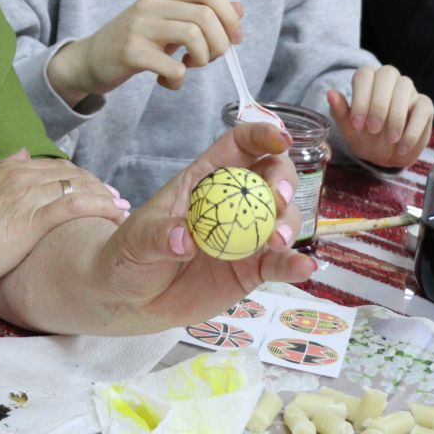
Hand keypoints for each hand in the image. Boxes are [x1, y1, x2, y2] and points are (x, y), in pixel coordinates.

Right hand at [0, 150, 128, 293]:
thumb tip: (20, 154)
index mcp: (4, 169)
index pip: (52, 166)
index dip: (76, 178)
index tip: (92, 188)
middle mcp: (18, 175)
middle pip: (70, 174)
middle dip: (96, 185)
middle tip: (116, 198)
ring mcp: (26, 196)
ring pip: (78, 187)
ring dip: (104, 196)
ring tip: (122, 208)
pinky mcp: (31, 219)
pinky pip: (76, 207)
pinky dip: (100, 208)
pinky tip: (116, 217)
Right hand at [47, 0, 242, 104]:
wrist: (89, 59)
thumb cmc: (135, 42)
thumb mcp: (168, 21)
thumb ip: (202, 13)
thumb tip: (239, 9)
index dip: (230, 16)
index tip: (233, 39)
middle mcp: (151, 3)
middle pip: (206, 15)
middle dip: (219, 43)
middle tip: (208, 58)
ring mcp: (140, 26)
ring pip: (194, 36)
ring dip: (202, 59)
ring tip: (188, 66)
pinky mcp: (131, 52)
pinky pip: (173, 67)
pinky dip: (179, 80)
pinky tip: (168, 81)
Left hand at [85, 122, 315, 329]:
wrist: (130, 298)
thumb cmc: (129, 254)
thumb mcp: (136, 240)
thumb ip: (158, 236)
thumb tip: (183, 239)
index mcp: (204, 179)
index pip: (238, 146)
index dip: (261, 136)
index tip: (280, 139)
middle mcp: (232, 202)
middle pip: (270, 176)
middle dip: (282, 179)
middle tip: (277, 198)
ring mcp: (245, 236)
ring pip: (281, 217)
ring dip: (288, 223)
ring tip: (279, 241)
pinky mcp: (250, 270)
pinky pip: (277, 263)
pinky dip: (293, 264)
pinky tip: (303, 267)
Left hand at [326, 67, 433, 166]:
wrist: (384, 156)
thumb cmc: (364, 136)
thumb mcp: (349, 128)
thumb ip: (339, 111)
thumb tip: (330, 93)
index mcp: (367, 80)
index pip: (364, 75)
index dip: (361, 98)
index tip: (357, 124)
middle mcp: (388, 79)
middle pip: (387, 74)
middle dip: (379, 103)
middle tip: (373, 129)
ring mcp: (408, 90)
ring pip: (405, 87)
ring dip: (396, 115)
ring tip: (390, 139)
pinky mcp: (424, 105)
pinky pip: (422, 108)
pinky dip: (413, 129)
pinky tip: (402, 146)